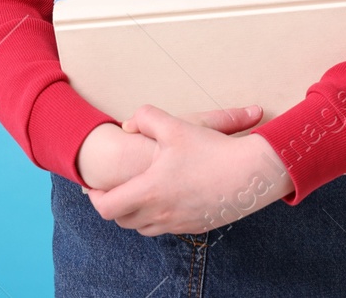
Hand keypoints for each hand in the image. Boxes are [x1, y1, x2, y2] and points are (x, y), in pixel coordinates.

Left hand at [86, 104, 296, 235]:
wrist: (250, 173)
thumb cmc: (211, 150)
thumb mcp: (176, 125)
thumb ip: (146, 117)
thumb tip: (128, 124)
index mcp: (149, 190)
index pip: (107, 207)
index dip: (96, 198)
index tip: (95, 188)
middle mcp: (161, 213)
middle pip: (123, 221)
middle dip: (115, 206)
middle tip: (115, 190)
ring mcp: (179, 223)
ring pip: (144, 228)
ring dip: (136, 214)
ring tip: (139, 194)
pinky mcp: (196, 226)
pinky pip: (167, 228)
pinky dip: (159, 217)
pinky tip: (168, 197)